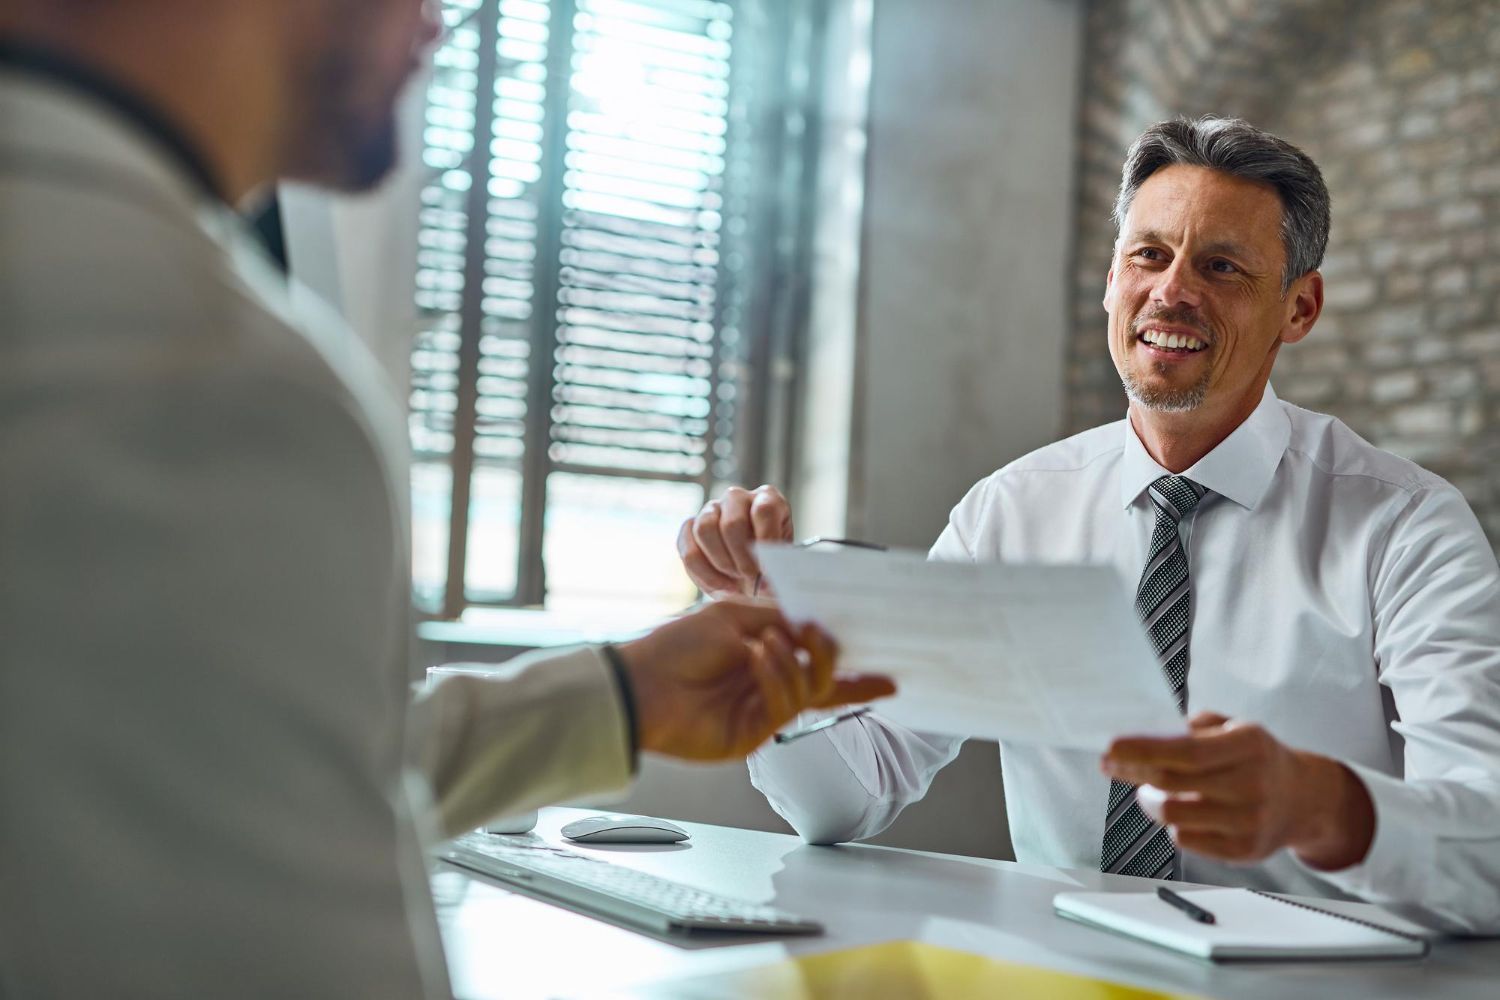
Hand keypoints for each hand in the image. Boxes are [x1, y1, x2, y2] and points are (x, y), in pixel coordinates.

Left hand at [616, 599, 894, 760]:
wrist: (640, 684)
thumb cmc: (677, 644)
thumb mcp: (733, 615)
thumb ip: (779, 619)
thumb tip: (816, 626)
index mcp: (765, 651)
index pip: (815, 657)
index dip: (851, 663)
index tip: (888, 664)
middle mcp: (768, 682)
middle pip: (824, 682)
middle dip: (838, 662)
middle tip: (828, 640)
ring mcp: (762, 710)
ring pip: (809, 692)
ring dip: (796, 662)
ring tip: (771, 641)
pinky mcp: (752, 735)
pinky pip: (783, 706)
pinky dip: (777, 676)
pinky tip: (759, 655)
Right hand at [677, 485, 792, 597]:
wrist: (754, 577)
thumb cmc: (773, 567)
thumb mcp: (784, 563)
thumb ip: (778, 565)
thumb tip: (766, 577)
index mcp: (768, 498)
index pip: (764, 510)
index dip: (765, 541)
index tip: (767, 569)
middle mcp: (738, 498)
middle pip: (732, 522)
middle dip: (741, 558)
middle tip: (751, 578)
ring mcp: (710, 509)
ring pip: (705, 529)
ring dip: (721, 563)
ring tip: (736, 581)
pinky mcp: (689, 528)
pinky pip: (688, 549)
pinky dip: (703, 573)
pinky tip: (721, 586)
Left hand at [1101, 712, 1374, 870]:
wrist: (1305, 799)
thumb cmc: (1256, 759)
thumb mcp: (1234, 727)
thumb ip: (1192, 728)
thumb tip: (1144, 736)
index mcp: (1250, 744)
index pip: (1186, 751)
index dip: (1143, 750)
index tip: (1111, 747)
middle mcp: (1253, 784)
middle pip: (1173, 783)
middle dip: (1133, 773)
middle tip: (1114, 765)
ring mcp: (1251, 821)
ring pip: (1173, 816)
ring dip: (1150, 801)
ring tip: (1151, 790)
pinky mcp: (1245, 851)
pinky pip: (1186, 840)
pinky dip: (1174, 825)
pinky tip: (1182, 811)